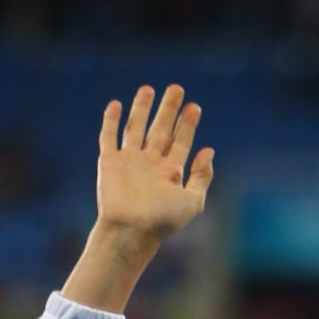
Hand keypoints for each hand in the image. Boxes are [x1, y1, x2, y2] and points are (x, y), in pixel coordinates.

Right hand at [95, 85, 213, 242]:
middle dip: (168, 109)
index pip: (181, 142)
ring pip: (136, 128)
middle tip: (177, 88)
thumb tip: (209, 151)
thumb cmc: (163, 221)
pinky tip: (116, 104)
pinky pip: (109, 137)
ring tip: (148, 89)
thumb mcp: (192, 201)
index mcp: (170, 172)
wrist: (132, 230)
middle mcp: (150, 164)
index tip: (195, 107)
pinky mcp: (110, 162)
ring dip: (142, 109)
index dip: (188, 124)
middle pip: (161, 129)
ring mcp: (129, 161)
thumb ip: (202, 177)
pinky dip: (110, 120)